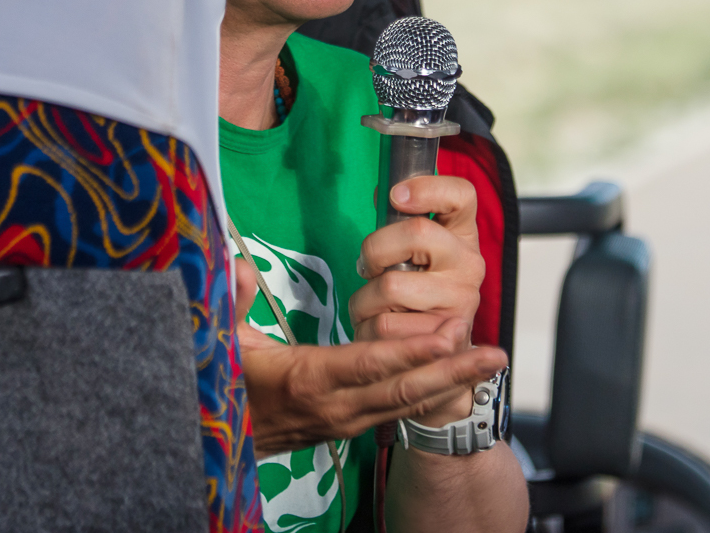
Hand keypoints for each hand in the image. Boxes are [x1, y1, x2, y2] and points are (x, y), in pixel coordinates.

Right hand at [233, 259, 506, 454]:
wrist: (216, 443)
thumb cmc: (223, 384)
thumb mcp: (220, 342)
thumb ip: (233, 302)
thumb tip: (242, 266)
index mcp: (306, 380)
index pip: (369, 363)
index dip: (413, 350)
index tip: (451, 332)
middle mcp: (334, 406)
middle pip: (402, 389)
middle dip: (452, 371)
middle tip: (493, 353)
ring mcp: (345, 421)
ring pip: (406, 403)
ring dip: (451, 383)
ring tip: (491, 362)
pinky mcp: (350, 426)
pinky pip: (397, 409)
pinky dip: (431, 393)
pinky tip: (459, 377)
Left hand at [349, 175, 489, 425]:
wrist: (440, 359)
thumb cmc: (417, 293)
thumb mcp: (417, 254)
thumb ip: (404, 223)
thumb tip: (387, 190)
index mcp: (463, 235)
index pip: (462, 195)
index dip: (428, 188)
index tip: (396, 195)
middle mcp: (470, 265)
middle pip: (416, 233)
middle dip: (376, 250)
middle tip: (370, 267)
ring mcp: (460, 302)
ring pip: (391, 286)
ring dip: (365, 299)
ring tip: (373, 306)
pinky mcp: (443, 340)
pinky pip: (384, 326)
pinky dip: (367, 329)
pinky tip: (378, 331)